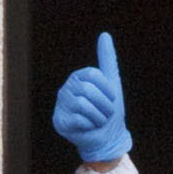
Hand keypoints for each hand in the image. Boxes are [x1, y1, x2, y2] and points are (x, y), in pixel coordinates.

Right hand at [52, 32, 130, 163]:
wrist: (108, 138)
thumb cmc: (109, 111)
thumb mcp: (112, 82)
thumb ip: (107, 59)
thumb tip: (105, 35)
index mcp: (78, 77)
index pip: (94, 74)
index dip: (107, 89)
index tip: (110, 99)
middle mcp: (66, 89)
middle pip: (89, 90)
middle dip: (104, 105)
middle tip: (104, 114)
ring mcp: (61, 106)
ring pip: (84, 105)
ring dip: (99, 117)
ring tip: (97, 121)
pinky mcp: (60, 122)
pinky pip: (80, 119)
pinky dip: (91, 126)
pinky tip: (88, 128)